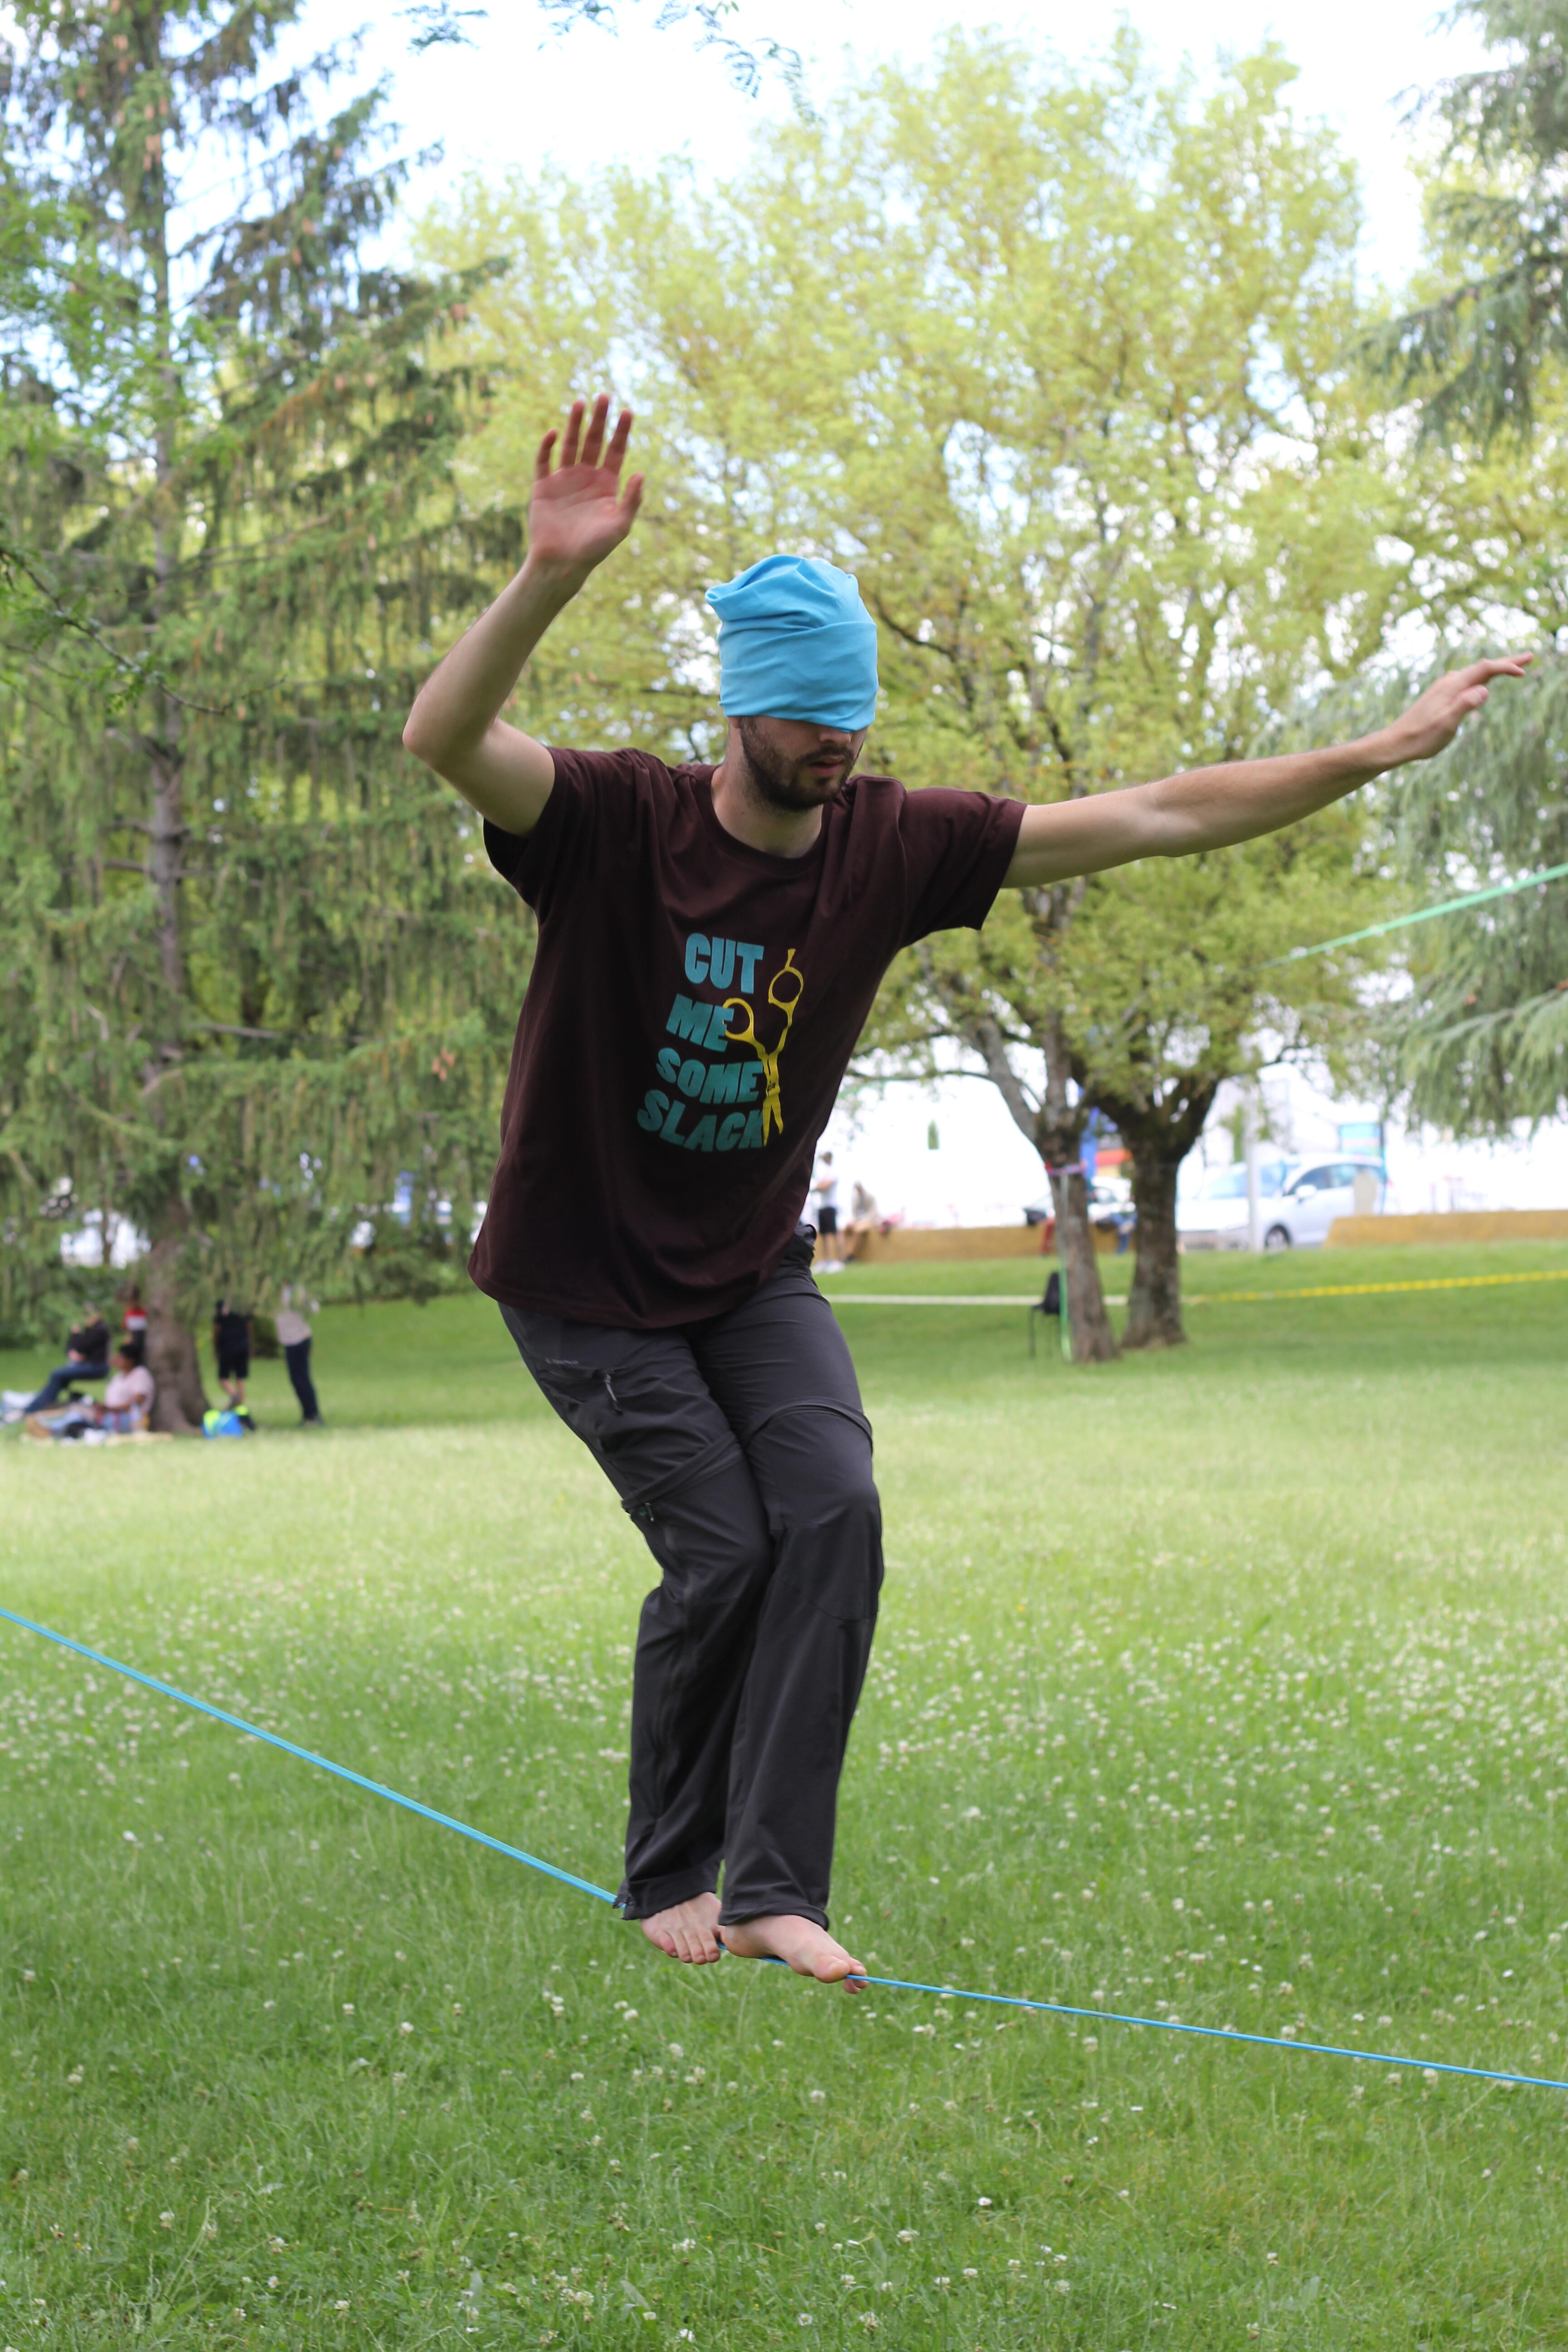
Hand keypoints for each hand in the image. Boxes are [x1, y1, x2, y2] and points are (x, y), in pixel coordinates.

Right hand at [527, 394, 642, 576]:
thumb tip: (641, 474)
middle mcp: (586, 478)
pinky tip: (555, 433)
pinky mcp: (543, 486)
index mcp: (606, 485)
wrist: (562, 563)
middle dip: (599, 419)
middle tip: (603, 396)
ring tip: (580, 403)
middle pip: (593, 441)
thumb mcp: (620, 526)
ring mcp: (564, 480)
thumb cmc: (593, 548)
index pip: (615, 451)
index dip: (621, 431)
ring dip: (574, 424)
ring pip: (570, 445)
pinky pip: (544, 460)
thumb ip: (631, 500)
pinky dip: (548, 446)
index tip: (627, 411)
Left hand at [1379, 654, 1532, 766]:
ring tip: (1513, 668)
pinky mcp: (1440, 696)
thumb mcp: (1446, 724)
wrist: (1396, 742)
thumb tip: (1485, 689)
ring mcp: (1444, 688)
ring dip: (1495, 669)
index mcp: (1452, 686)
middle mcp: (1449, 682)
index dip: (1506, 667)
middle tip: (1529, 657)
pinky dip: (1482, 678)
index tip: (1524, 671)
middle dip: (1507, 662)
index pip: (1485, 669)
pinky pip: (1467, 681)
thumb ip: (1465, 705)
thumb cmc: (1421, 738)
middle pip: (1482, 667)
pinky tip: (1483, 683)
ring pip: (1475, 673)